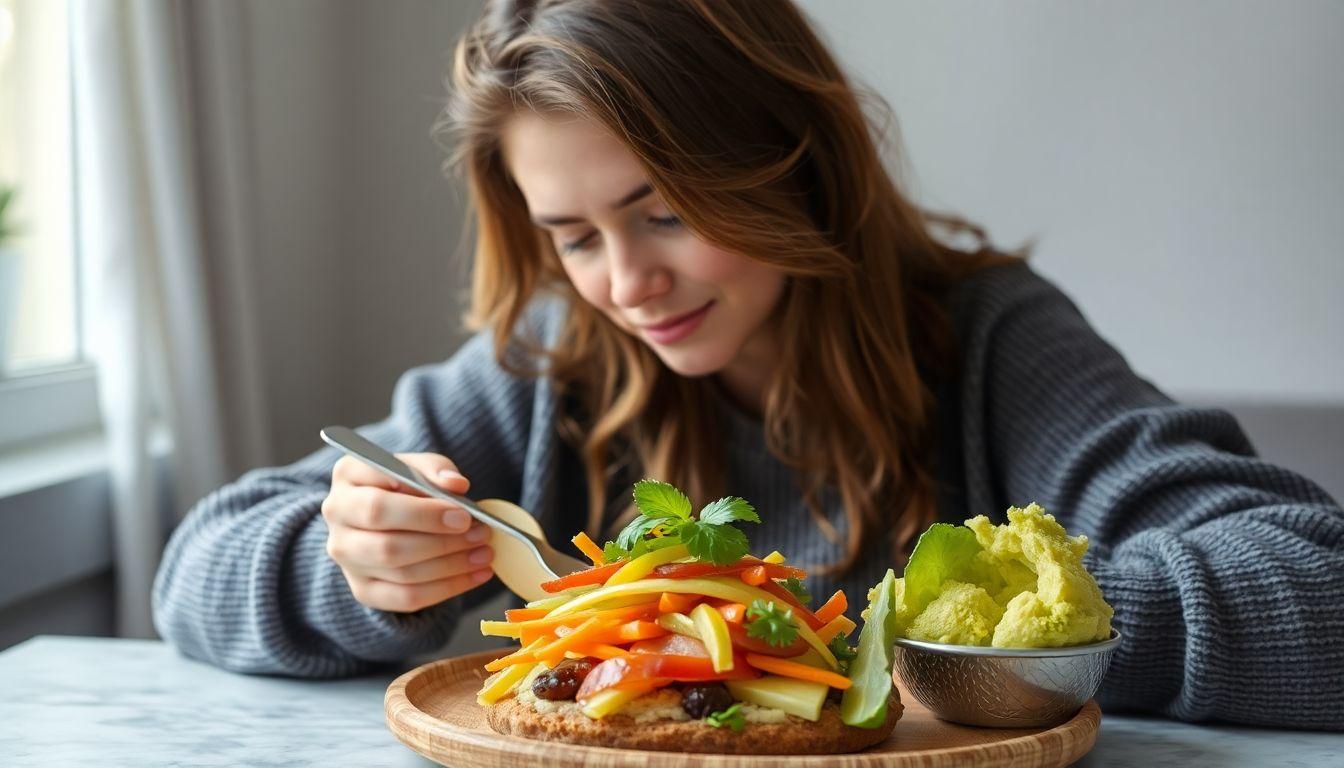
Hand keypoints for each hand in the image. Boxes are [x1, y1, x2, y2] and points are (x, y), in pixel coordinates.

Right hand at [322, 452, 493, 611]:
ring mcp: (346, 556)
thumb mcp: (418, 466)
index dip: (424, 513)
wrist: (385, 514)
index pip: (379, 503)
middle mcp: (337, 517)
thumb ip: (434, 470)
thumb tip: (456, 486)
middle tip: (479, 534)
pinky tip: (476, 575)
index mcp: (347, 477)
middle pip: (387, 544)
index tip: (463, 514)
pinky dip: (447, 588)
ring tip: (484, 553)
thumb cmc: (404, 483)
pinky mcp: (362, 587)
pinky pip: (405, 597)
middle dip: (441, 541)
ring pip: (400, 572)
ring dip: (450, 565)